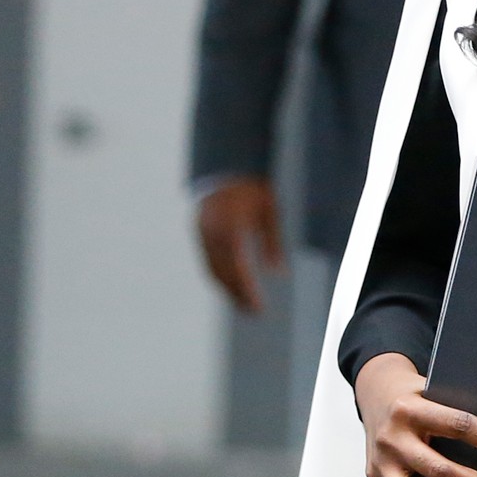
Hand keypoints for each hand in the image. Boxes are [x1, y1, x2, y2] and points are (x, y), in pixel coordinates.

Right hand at [195, 175, 285, 312]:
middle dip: (236, 296)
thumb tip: (278, 272)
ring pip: (212, 270)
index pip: (239, 271)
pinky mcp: (198, 231)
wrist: (225, 164)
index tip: (258, 308)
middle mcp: (213, 235)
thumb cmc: (252, 187)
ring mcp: (202, 234)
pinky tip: (229, 284)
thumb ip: (273, 243)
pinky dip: (217, 275)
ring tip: (241, 303)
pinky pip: (207, 260)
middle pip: (223, 275)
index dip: (247, 292)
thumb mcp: (269, 212)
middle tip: (252, 312)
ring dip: (225, 288)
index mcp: (231, 231)